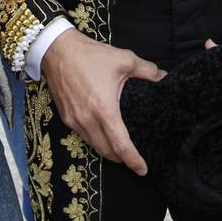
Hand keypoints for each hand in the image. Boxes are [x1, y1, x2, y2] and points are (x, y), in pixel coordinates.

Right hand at [40, 28, 161, 173]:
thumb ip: (147, 70)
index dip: (133, 160)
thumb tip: (163, 77)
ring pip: (93, 145)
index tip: (143, 170)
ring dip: (107, 151)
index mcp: (104, 110)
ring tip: (120, 150)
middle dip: (121, 159)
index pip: (121, 145)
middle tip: (134, 160)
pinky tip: (102, 133)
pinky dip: (94, 140)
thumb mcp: (124, 59)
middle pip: (106, 151)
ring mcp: (74, 120)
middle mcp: (87, 120)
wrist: (58, 50)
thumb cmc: (91, 55)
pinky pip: (83, 136)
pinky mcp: (65, 117)